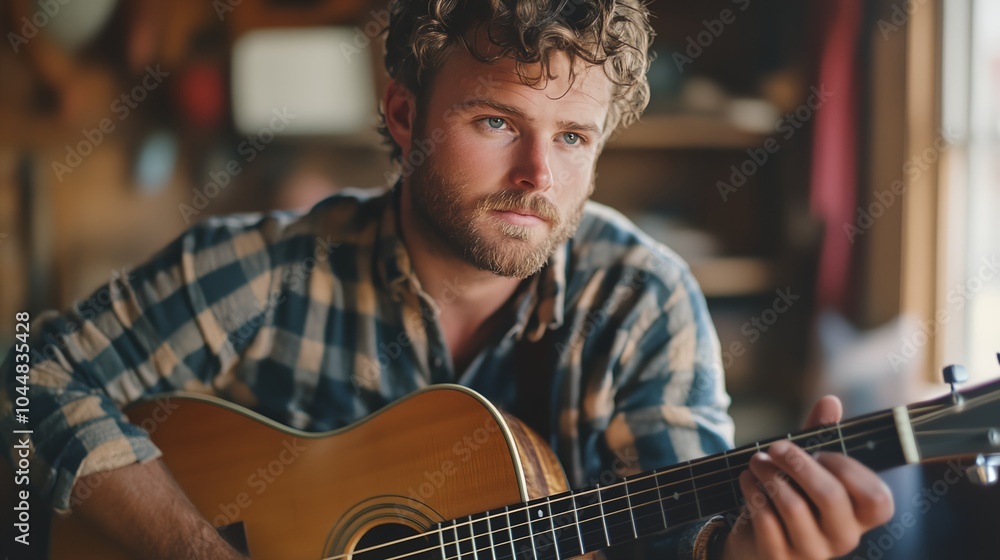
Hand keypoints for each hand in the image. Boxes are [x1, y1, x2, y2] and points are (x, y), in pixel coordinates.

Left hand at [721, 396, 894, 559]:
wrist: (755, 538)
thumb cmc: (792, 495)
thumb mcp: (808, 465)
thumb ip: (821, 434)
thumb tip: (830, 400)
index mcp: (859, 516)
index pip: (877, 500)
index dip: (850, 470)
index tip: (822, 452)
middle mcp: (843, 538)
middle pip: (830, 496)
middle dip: (798, 463)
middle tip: (775, 448)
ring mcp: (812, 552)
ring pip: (793, 506)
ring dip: (768, 475)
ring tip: (756, 461)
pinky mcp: (779, 557)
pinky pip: (766, 519)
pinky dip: (752, 492)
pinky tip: (747, 481)